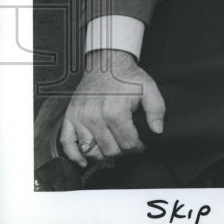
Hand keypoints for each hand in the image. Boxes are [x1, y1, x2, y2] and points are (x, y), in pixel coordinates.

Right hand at [60, 49, 165, 167]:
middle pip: (110, 151)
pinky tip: (84, 161)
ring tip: (114, 147)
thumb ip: (156, 110)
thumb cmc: (128, 77)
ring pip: (91, 151)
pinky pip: (67, 144)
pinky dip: (75, 156)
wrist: (107, 63)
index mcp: (115, 111)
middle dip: (123, 151)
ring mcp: (80, 118)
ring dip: (104, 154)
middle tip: (129, 144)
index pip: (128, 144)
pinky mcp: (70, 117)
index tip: (142, 143)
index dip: (138, 147)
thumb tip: (157, 131)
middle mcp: (95, 117)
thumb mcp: (149, 88)